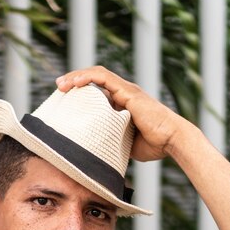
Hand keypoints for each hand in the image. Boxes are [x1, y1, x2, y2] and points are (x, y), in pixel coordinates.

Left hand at [56, 65, 185, 161]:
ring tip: (60, 84)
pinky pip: (104, 78)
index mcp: (123, 104)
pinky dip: (87, 77)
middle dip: (74, 81)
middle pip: (94, 79)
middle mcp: (124, 93)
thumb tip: (97, 155)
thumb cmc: (154, 145)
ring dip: (76, 76)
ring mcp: (126, 90)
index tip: (65, 98)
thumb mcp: (126, 144)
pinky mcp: (127, 91)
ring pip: (96, 74)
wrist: (171, 140)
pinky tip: (74, 82)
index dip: (81, 91)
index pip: (98, 91)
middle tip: (58, 88)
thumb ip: (113, 142)